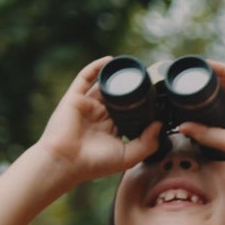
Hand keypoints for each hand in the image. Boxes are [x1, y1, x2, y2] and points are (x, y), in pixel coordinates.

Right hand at [34, 56, 162, 183]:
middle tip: (149, 78)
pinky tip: (110, 60)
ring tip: (132, 68)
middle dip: (131, 89)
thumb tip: (159, 124)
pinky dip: (96, 67)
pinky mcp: (75, 98)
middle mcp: (99, 116)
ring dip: (116, 76)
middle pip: (118, 98)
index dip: (142, 106)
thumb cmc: (94, 163)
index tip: (159, 98)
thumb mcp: (128, 156)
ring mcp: (87, 106)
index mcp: (112, 130)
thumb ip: (147, 142)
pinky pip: (85, 77)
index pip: (130, 114)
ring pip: (104, 86)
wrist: (65, 161)